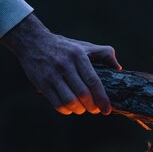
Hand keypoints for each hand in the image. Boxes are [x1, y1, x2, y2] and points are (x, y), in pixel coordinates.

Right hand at [1, 13, 120, 114]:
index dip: (102, 98)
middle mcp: (65, 65)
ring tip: (83, 109)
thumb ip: (104, 53)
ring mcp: (52, 75)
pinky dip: (66, 110)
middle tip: (96, 110)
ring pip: (70, 101)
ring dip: (79, 110)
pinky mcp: (41, 83)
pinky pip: (57, 103)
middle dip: (92, 106)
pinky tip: (71, 108)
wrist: (33, 42)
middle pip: (83, 94)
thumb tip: (119, 68)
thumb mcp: (85, 46)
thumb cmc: (65, 47)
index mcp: (78, 55)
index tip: (107, 109)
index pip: (93, 81)